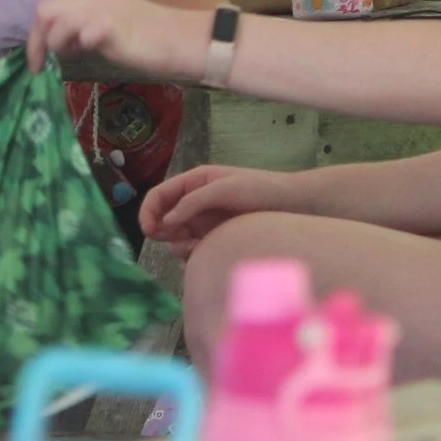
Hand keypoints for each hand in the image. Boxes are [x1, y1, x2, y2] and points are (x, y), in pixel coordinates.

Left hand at [28, 0, 209, 79]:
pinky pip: (80, 34)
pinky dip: (78, 47)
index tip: (37, 61)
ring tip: (73, 58)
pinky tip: (90, 53)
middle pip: (44, 13)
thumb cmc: (146, 36)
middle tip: (41, 67)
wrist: (180, 39)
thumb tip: (55, 45)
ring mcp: (99, 5)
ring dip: (57, 46)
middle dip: (37, 43)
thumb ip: (80, 27)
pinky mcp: (109, 23)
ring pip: (55, 22)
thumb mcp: (105, 24)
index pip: (48, 8)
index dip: (36, 36)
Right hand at [141, 164, 301, 256]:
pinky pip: (192, 253)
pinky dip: (193, 257)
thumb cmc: (260, 189)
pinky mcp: (214, 241)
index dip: (148, 211)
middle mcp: (195, 204)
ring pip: (175, 240)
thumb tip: (166, 220)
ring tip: (200, 246)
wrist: (292, 205)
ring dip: (180, 246)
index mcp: (194, 183)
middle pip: (162, 221)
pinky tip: (207, 255)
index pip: (159, 196)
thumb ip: (194, 202)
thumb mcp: (225, 188)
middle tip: (182, 240)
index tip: (147, 231)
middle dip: (164, 233)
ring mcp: (204, 223)